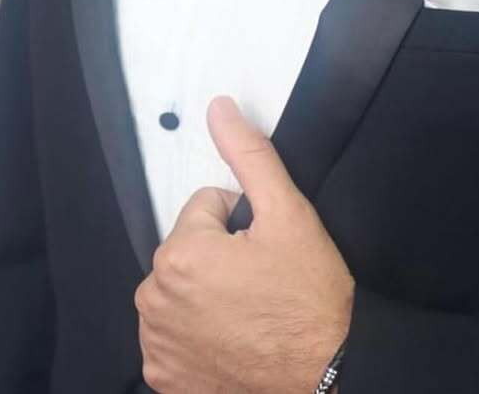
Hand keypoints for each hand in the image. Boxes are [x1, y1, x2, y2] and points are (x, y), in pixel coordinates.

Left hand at [134, 94, 354, 393]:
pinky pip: (175, 332)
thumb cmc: (308, 302)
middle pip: (189, 247)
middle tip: (261, 281)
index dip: (242, 222)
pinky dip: (199, 332)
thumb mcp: (288, 214)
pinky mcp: (164, 375)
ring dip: (208, 292)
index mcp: (181, 255)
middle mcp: (156, 300)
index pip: (206, 207)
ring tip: (249, 311)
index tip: (264, 250)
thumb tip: (220, 110)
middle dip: (222, 255)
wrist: (321, 378)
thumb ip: (250, 155)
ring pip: (182, 288)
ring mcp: (157, 344)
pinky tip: (232, 338)